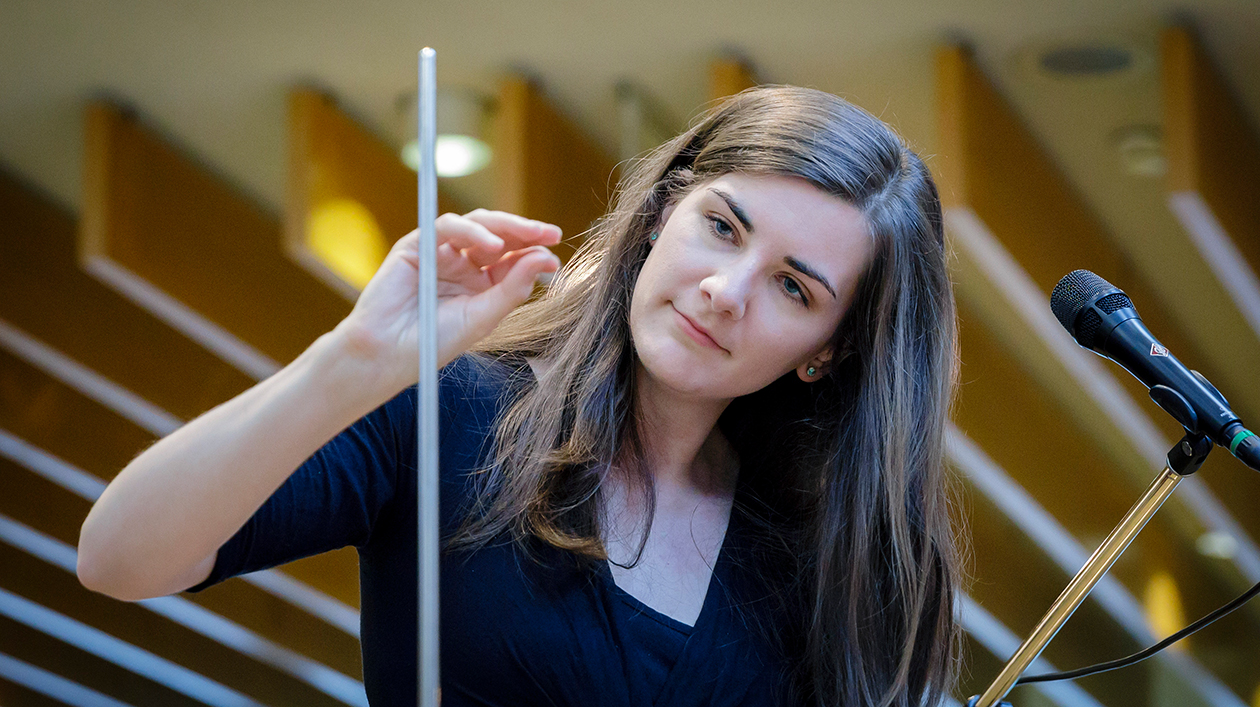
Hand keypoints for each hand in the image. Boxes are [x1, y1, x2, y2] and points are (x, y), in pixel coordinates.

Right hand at [334, 209, 560, 390]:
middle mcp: (463, 264)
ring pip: (478, 225)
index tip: (556, 259)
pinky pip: (448, 227)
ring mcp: (441, 252)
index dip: (535, 252)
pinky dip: (472, 231)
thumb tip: (547, 258)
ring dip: (505, 226)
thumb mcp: (483, 317)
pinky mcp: (417, 245)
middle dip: (526, 231)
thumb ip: (513, 288)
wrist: (386, 354)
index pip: (513, 258)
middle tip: (551, 233)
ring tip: (527, 236)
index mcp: (482, 284)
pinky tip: (492, 244)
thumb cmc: (433, 342)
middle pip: (499, 236)